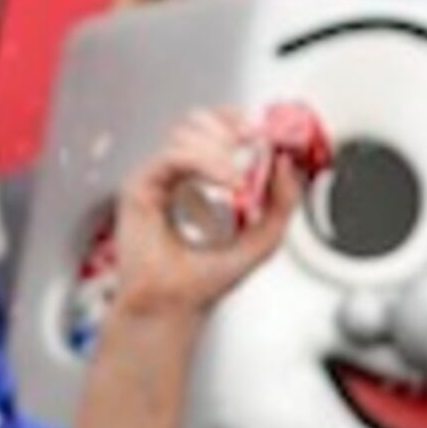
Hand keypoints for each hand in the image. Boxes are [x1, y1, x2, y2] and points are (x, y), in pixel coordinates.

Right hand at [113, 108, 299, 320]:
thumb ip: (284, 201)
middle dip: (232, 126)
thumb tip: (287, 161)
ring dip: (223, 149)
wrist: (175, 306)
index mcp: (200, 179)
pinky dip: (207, 163)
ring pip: (187, 134)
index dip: (239, 120)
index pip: (215, 129)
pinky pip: (174, 156)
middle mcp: (176, 174)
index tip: (267, 131)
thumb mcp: (264, 236)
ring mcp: (156, 178)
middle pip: (198, 120)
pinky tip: (230, 183)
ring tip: (242, 178)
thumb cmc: (206, 279)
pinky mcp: (139, 187)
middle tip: (257, 141)